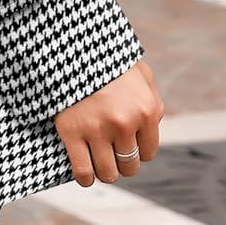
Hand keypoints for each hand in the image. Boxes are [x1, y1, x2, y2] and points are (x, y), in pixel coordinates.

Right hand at [53, 58, 163, 185]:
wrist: (72, 46)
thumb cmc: (108, 60)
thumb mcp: (140, 74)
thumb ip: (153, 101)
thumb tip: (154, 125)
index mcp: (145, 111)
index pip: (147, 153)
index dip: (137, 151)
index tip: (126, 144)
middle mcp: (124, 124)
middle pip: (129, 166)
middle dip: (122, 163)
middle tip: (111, 153)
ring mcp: (96, 129)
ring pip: (107, 173)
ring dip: (105, 172)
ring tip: (98, 162)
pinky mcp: (71, 131)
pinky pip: (82, 171)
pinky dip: (85, 178)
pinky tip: (85, 174)